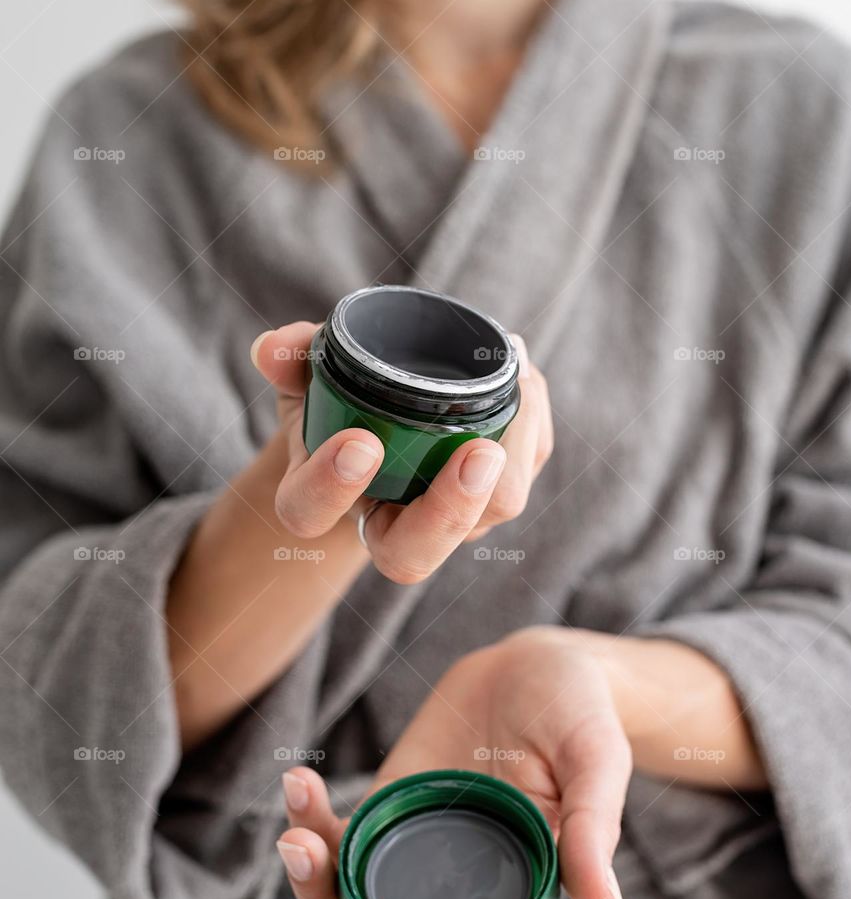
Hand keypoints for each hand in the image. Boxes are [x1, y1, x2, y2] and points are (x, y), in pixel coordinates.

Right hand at [250, 321, 551, 584]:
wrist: (385, 416)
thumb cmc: (338, 401)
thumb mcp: (305, 376)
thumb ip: (291, 360)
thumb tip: (272, 348)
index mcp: (322, 501)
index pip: (312, 513)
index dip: (333, 487)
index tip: (360, 443)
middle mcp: (389, 527)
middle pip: (417, 551)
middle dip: (452, 507)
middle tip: (478, 452)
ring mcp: (449, 520)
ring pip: (492, 508)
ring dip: (512, 447)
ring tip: (513, 376)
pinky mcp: (495, 494)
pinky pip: (524, 468)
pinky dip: (530, 420)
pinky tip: (522, 375)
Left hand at [276, 628, 631, 898]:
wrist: (537, 663)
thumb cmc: (579, 714)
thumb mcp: (597, 760)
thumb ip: (592, 828)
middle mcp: (456, 889)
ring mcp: (414, 851)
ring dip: (312, 884)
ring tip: (296, 838)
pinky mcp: (386, 808)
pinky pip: (337, 833)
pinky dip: (309, 819)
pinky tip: (299, 783)